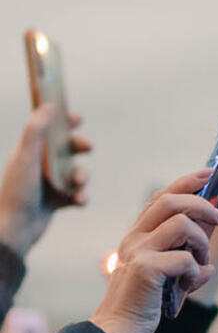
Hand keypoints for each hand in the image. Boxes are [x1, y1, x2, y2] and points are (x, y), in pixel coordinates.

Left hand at [0, 104, 91, 255]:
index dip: (63, 122)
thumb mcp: (26, 156)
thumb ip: (36, 130)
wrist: (16, 227)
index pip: (49, 130)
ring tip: (77, 184)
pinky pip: (79, 194)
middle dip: (80, 148)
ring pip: (77, 172)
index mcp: (30, 151)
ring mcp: (51, 182)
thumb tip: (47, 105)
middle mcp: (41, 164)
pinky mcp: (59, 200)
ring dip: (82, 176)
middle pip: (68, 149)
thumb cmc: (17, 190)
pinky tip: (77, 201)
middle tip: (88, 147)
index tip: (77, 117)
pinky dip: (81, 197)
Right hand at [90, 170, 217, 332]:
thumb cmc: (144, 304)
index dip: (187, 182)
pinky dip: (195, 272)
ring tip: (201, 264)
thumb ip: (188, 266)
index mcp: (138, 235)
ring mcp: (138, 251)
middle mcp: (135, 238)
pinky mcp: (146, 269)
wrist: (119, 329)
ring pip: (182, 224)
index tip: (210, 174)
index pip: (162, 197)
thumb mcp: (170, 279)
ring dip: (202, 244)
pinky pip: (185, 259)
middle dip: (203, 204)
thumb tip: (210, 264)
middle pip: (171, 200)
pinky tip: (187, 286)